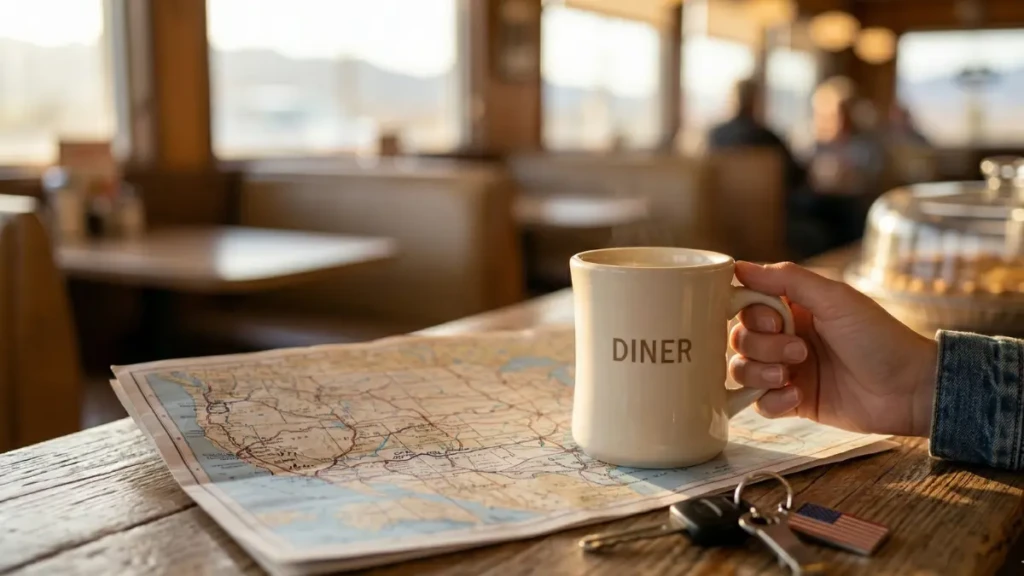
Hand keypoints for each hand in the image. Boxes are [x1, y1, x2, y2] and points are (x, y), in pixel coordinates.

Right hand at [729, 262, 937, 436]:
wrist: (909, 389)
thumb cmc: (879, 337)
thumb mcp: (835, 299)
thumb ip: (786, 279)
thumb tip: (738, 266)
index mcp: (793, 308)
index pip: (746, 304)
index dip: (750, 314)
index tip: (775, 321)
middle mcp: (784, 337)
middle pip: (739, 338)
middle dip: (761, 346)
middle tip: (799, 351)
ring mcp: (787, 370)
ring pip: (741, 370)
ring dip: (759, 373)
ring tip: (790, 377)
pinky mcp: (792, 402)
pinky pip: (758, 403)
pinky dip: (770, 401)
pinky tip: (797, 397)